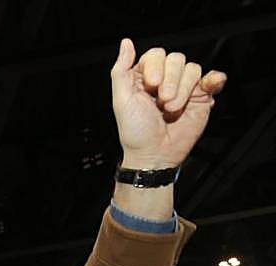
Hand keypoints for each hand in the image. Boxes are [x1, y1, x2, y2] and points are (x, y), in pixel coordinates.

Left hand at [111, 38, 225, 169]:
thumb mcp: (121, 100)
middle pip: (176, 59)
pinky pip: (212, 79)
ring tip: (172, 109)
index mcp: (144, 77)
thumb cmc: (135, 131)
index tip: (150, 86)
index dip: (155, 67)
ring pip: (192, 69)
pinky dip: (212, 80)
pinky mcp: (200, 97)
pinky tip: (206, 88)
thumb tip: (126, 43)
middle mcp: (165, 80)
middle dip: (170, 80)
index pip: (156, 54)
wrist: (153, 155)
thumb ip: (121, 70)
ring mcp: (183, 88)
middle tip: (162, 101)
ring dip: (182, 89)